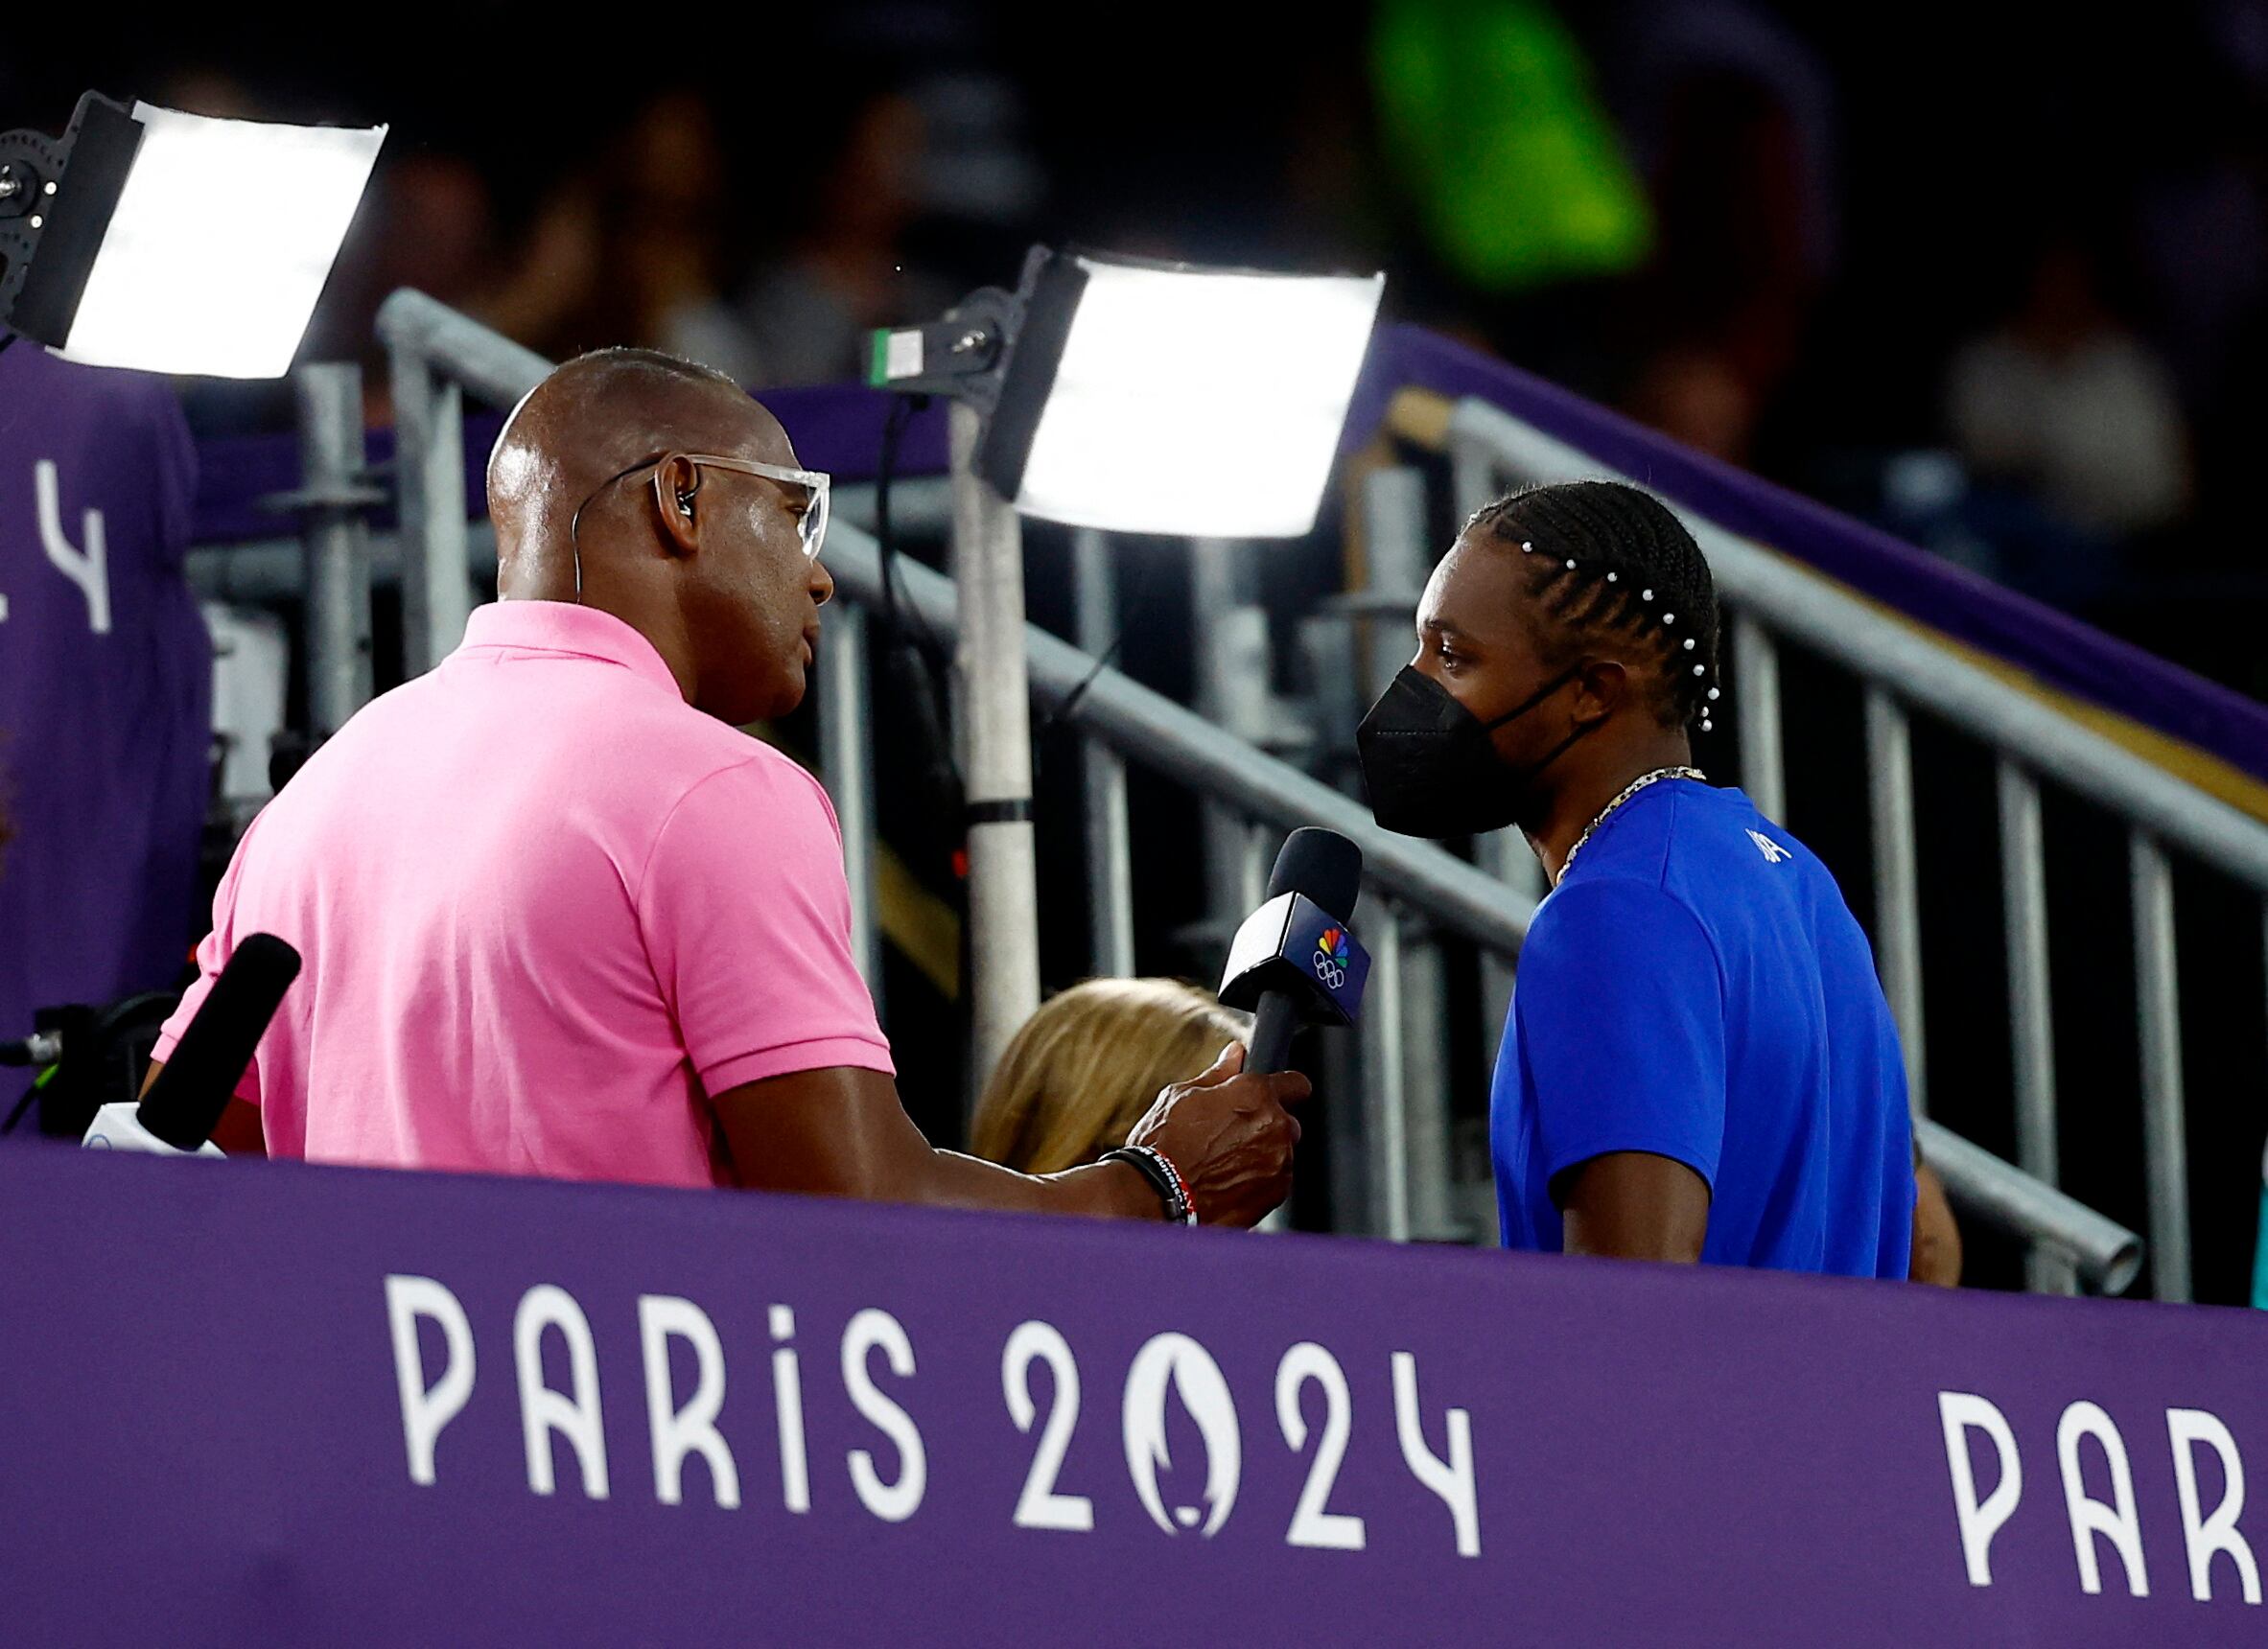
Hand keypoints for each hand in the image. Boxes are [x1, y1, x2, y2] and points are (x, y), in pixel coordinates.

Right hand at [1125, 1044, 1308, 1226]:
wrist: (1157, 1197)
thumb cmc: (1163, 1145)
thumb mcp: (1181, 1097)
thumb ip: (1218, 1075)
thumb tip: (1234, 1055)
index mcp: (1255, 1095)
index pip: (1296, 1083)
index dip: (1282, 1089)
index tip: (1271, 1097)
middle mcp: (1276, 1127)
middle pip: (1288, 1121)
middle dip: (1267, 1126)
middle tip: (1230, 1136)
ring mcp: (1279, 1163)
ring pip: (1282, 1154)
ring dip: (1263, 1155)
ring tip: (1222, 1164)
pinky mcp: (1276, 1195)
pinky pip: (1275, 1181)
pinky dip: (1258, 1182)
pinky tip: (1226, 1183)